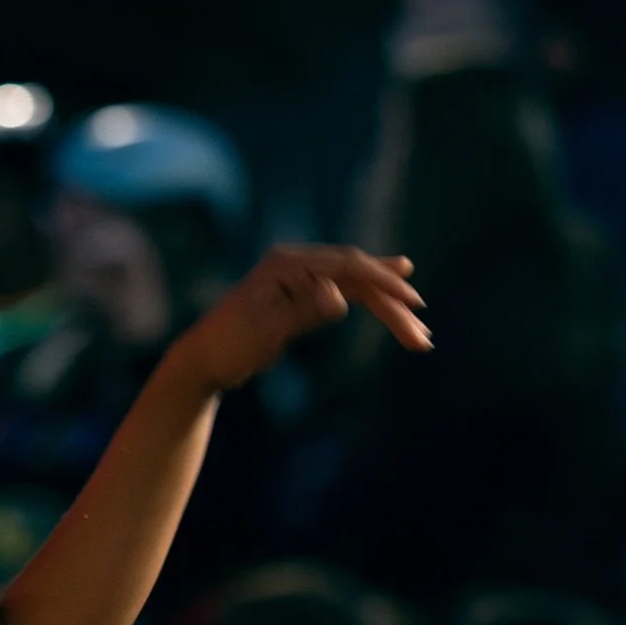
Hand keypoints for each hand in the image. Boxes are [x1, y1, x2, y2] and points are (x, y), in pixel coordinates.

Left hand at [172, 247, 428, 392]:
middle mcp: (297, 265)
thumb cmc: (228, 346)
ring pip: (358, 288)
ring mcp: (302, 279)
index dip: (382, 281)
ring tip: (419, 334)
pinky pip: (348, 296)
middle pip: (358, 277)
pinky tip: (394, 306)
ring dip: (388, 311)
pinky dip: (372, 306)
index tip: (412, 302)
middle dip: (392, 304)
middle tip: (421, 332)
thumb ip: (302, 311)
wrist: (203, 361)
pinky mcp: (305, 297)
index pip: (346, 265)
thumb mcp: (265, 331)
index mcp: (286, 264)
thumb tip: (339, 296)